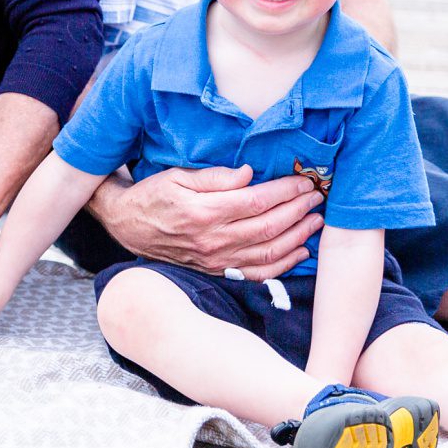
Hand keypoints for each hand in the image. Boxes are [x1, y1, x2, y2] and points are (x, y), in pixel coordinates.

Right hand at [94, 165, 323, 280]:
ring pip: (268, 252)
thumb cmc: (154, 196)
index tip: (303, 180)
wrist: (130, 227)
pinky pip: (258, 273)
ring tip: (316, 220)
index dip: (284, 191)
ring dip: (298, 237)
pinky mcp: (219, 272)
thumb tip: (249, 173)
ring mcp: (217, 260)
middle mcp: (213, 240)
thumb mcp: (177, 176)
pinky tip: (300, 252)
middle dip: (298, 210)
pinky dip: (283, 265)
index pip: (256, 201)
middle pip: (268, 227)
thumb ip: (214, 177)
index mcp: (204, 212)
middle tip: (317, 196)